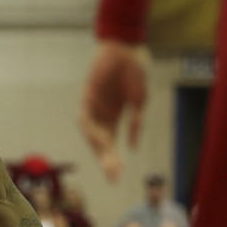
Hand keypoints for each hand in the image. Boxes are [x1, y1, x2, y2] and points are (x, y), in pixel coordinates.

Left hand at [79, 40, 148, 181]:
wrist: (127, 48)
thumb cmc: (134, 72)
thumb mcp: (139, 101)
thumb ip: (135, 123)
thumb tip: (132, 146)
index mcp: (113, 118)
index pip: (110, 144)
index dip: (113, 160)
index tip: (117, 178)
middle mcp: (101, 115)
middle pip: (100, 143)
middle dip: (107, 160)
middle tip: (113, 176)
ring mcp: (93, 107)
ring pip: (92, 134)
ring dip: (100, 149)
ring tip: (109, 161)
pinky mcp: (87, 96)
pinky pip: (86, 117)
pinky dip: (92, 129)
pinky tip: (101, 140)